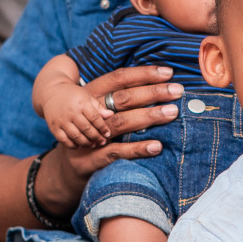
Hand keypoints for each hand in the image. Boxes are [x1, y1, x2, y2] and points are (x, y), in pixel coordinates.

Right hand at [34, 67, 184, 209]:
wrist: (64, 169)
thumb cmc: (95, 135)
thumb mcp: (103, 113)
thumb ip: (125, 101)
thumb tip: (163, 87)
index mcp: (92, 95)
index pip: (119, 78)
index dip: (144, 74)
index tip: (169, 72)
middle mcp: (89, 113)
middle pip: (122, 98)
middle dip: (153, 92)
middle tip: (178, 90)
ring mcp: (87, 136)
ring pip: (120, 122)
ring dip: (148, 116)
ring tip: (172, 113)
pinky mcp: (88, 159)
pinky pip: (115, 152)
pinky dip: (136, 149)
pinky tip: (157, 146)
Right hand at [44, 82, 111, 148]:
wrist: (52, 92)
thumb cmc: (74, 95)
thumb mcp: (87, 96)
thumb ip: (99, 107)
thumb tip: (111, 115)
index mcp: (81, 103)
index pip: (95, 118)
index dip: (103, 127)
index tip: (108, 134)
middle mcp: (71, 112)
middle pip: (86, 128)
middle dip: (96, 137)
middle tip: (102, 142)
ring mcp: (61, 120)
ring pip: (76, 136)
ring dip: (86, 143)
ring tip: (93, 145)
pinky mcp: (53, 127)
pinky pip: (63, 140)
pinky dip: (72, 145)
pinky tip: (79, 145)